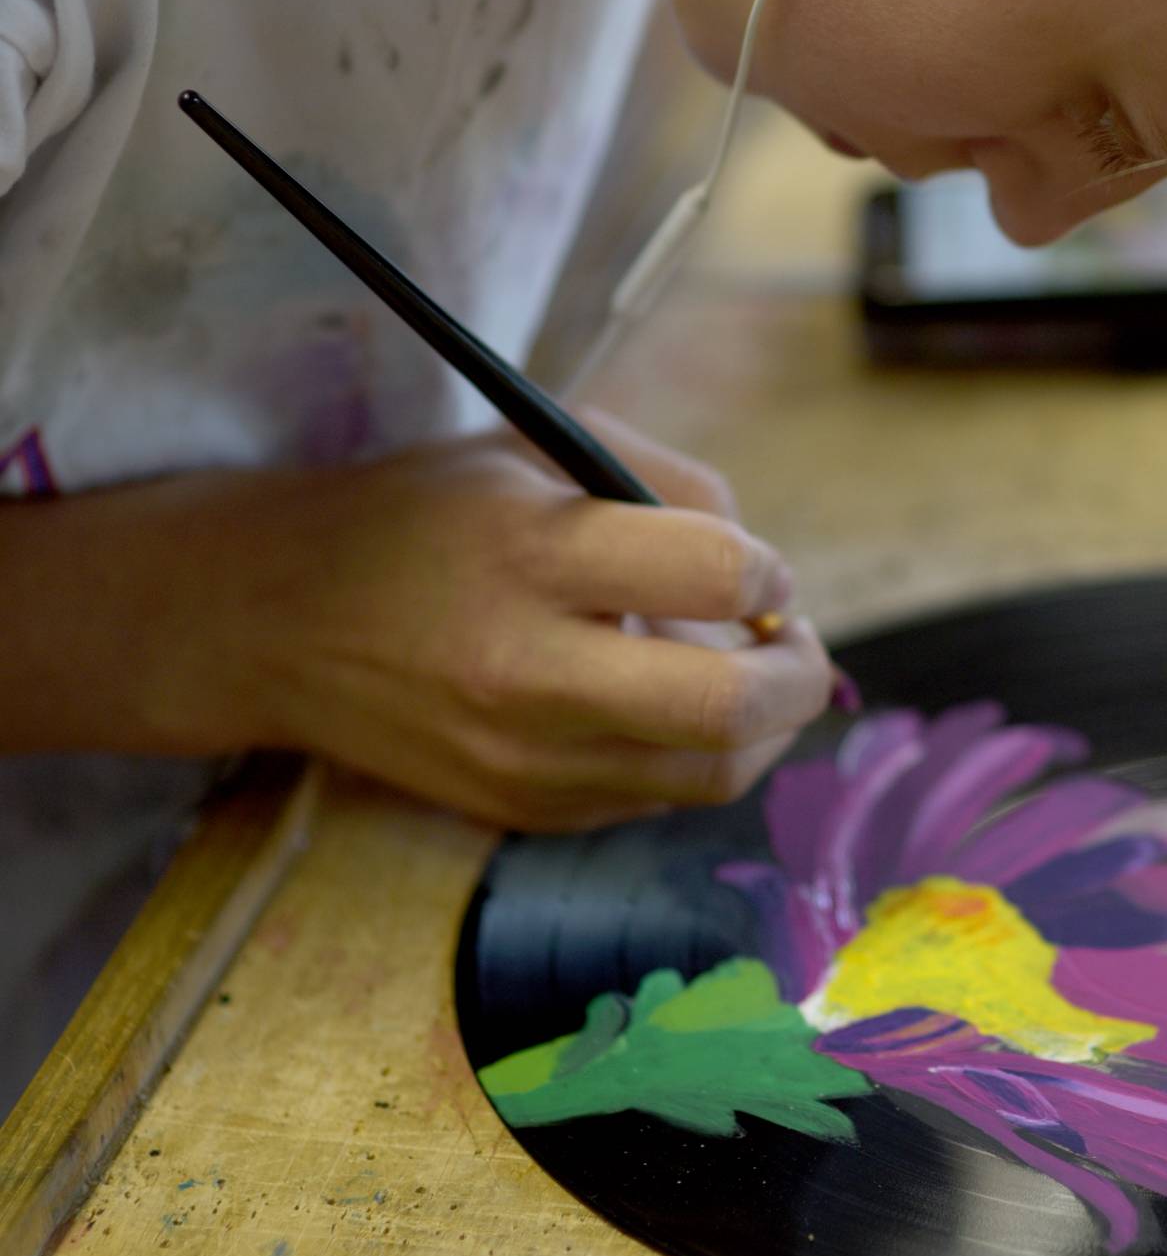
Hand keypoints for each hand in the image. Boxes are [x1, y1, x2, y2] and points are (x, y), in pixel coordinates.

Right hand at [151, 418, 831, 830]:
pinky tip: (672, 708)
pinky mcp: (517, 811)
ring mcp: (521, 759)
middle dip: (799, 675)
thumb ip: (667, 483)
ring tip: (751, 674)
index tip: (760, 569)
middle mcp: (527, 671)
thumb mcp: (536, 443)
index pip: (713, 574)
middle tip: (797, 642)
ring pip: (707, 774)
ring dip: (762, 728)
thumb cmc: (425, 514)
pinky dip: (692, 757)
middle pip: (726, 708)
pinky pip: (653, 800)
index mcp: (531, 555)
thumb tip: (765, 574)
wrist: (277, 621)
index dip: (767, 571)